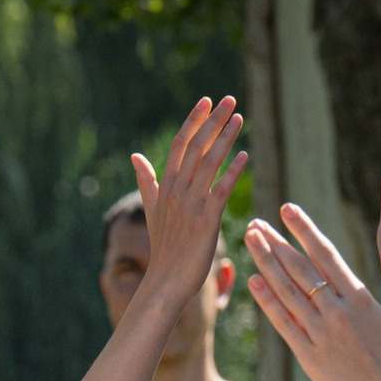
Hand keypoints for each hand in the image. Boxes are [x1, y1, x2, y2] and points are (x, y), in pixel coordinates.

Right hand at [131, 97, 246, 304]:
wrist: (165, 281)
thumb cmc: (163, 248)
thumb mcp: (152, 210)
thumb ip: (147, 181)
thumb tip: (136, 156)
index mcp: (165, 186)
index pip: (180, 144)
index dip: (194, 120)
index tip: (207, 101)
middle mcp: (176, 191)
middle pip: (196, 147)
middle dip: (214, 121)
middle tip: (230, 100)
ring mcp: (191, 205)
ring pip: (209, 163)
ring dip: (226, 138)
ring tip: (240, 118)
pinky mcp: (206, 220)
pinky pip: (221, 189)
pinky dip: (232, 171)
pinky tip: (245, 155)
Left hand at [245, 176, 380, 380]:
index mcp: (360, 298)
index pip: (326, 254)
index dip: (304, 230)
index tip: (288, 210)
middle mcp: (337, 311)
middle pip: (299, 268)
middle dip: (276, 242)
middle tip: (256, 222)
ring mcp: (321, 334)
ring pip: (286, 292)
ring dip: (264, 264)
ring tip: (250, 242)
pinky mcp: (310, 357)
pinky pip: (284, 324)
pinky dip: (267, 301)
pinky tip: (253, 281)